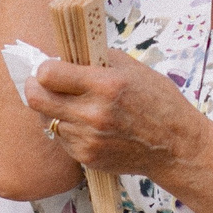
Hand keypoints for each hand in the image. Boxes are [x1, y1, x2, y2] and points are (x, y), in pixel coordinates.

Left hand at [26, 48, 212, 183]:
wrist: (176, 146)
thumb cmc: (159, 102)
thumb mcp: (132, 69)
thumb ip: (95, 60)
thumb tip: (64, 55)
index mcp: (105, 85)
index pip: (48, 74)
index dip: (45, 68)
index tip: (51, 68)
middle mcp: (93, 114)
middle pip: (36, 99)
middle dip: (35, 87)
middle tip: (42, 83)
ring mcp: (88, 138)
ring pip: (46, 119)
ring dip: (53, 109)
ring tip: (72, 104)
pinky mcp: (86, 157)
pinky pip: (61, 138)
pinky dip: (68, 128)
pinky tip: (86, 123)